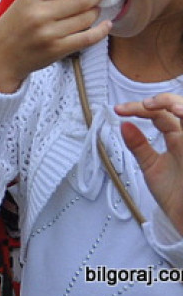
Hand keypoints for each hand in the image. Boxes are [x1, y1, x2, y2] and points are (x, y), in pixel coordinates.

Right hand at [0, 0, 109, 92]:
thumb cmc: (11, 27)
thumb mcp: (21, 3)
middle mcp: (39, 14)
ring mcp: (49, 33)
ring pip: (87, 17)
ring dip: (95, 13)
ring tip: (92, 12)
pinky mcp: (57, 50)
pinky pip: (89, 38)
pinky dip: (101, 30)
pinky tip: (106, 25)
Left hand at [116, 94, 182, 233]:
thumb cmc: (175, 195)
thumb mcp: (152, 167)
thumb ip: (139, 145)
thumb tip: (123, 123)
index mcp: (177, 139)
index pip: (159, 114)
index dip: (138, 108)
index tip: (118, 110)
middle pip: (181, 108)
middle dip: (165, 100)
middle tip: (146, 105)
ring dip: (180, 107)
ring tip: (168, 108)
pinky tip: (180, 117)